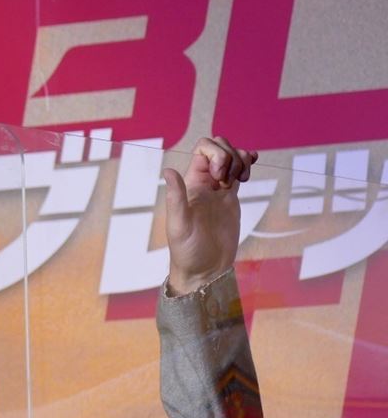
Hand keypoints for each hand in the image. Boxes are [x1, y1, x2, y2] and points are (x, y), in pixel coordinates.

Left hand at [162, 136, 257, 294]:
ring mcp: (219, 189)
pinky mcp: (231, 198)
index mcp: (190, 185)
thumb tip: (168, 171)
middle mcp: (204, 183)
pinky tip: (250, 168)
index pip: (202, 149)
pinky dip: (247, 163)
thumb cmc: (188, 251)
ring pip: (231, 157)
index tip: (219, 176)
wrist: (205, 269)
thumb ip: (176, 198)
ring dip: (240, 160)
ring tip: (240, 180)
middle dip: (230, 155)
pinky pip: (239, 172)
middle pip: (218, 148)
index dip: (216, 153)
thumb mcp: (179, 225)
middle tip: (229, 180)